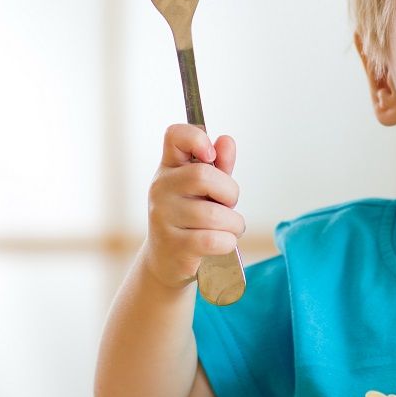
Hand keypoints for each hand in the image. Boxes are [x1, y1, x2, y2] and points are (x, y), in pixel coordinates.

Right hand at [145, 123, 245, 288]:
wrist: (168, 260)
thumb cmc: (192, 218)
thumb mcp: (206, 189)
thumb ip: (220, 165)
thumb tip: (226, 141)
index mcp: (170, 168)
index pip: (175, 135)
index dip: (197, 138)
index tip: (210, 156)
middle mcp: (161, 188)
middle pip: (204, 175)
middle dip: (229, 192)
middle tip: (227, 204)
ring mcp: (163, 217)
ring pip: (216, 214)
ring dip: (234, 224)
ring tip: (226, 228)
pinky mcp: (174, 246)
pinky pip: (216, 240)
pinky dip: (228, 243)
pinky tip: (221, 244)